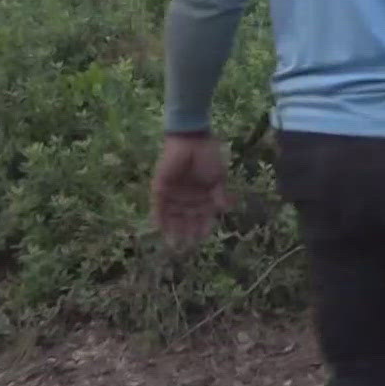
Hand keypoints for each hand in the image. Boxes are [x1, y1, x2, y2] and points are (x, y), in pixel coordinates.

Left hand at [151, 132, 230, 250]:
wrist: (191, 139)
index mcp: (203, 196)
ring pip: (172, 217)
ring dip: (173, 230)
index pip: (203, 217)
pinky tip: (160, 229)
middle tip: (187, 246)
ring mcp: (173, 194)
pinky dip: (159, 218)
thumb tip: (225, 209)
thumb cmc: (208, 156)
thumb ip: (219, 194)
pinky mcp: (160, 189)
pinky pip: (158, 207)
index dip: (203, 228)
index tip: (203, 239)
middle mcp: (187, 198)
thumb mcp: (218, 177)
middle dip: (187, 232)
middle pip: (187, 220)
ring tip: (174, 244)